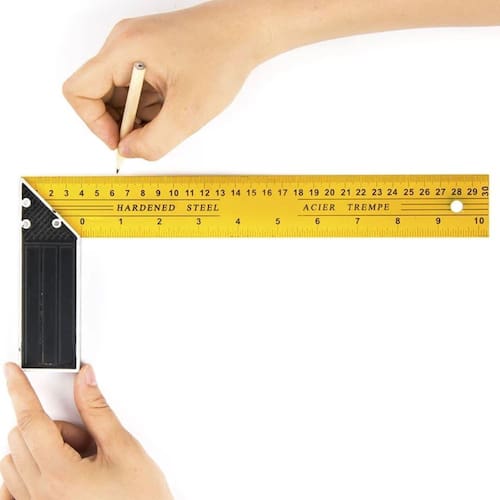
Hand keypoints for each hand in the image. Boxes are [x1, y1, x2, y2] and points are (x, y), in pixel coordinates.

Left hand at [0, 363, 172, 499]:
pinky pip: (11, 488)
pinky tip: (54, 471)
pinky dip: (25, 472)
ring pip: (15, 460)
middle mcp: (41, 494)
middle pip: (23, 437)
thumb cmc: (139, 499)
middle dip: (52, 426)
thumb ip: (97, 409)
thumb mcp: (122, 446)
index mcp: (60, 474)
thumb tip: (85, 380)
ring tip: (78, 458)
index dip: (20, 390)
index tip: (11, 372)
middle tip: (86, 436)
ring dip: (40, 448)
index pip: (32, 420)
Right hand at [63, 2, 258, 159]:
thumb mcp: (188, 112)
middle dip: (121, 123)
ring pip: (119, 94)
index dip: (94, 124)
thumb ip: (155, 141)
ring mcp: (136, 49)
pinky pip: (136, 87)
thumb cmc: (222, 57)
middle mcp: (123, 45)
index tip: (120, 141)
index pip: (79, 91)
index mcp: (123, 50)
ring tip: (171, 118)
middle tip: (150, 136)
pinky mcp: (150, 55)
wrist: (246, 31)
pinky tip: (174, 108)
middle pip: (98, 94)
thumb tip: (130, 152)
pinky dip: (150, 107)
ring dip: (139, 117)